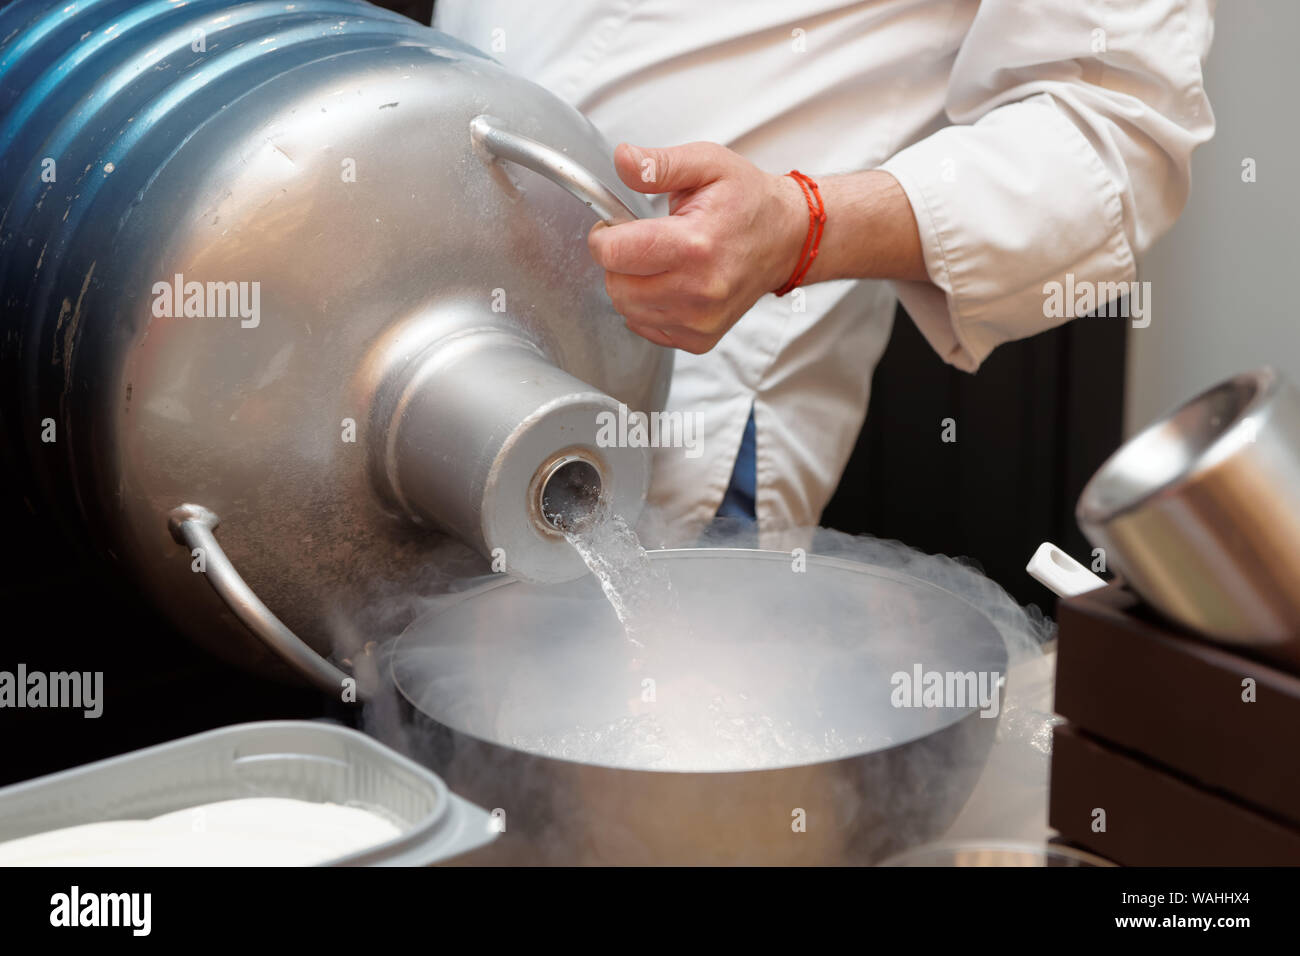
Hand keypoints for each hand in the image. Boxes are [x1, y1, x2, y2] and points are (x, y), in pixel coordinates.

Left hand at [588, 142, 808, 353]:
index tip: (614, 226)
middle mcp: (699, 289)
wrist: (787, 239)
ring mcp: (700, 319)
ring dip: (632, 285)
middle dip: (617, 262)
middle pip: (616, 286)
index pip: (614, 253)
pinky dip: (648, 306)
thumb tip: (622, 160)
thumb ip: (659, 165)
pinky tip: (670, 283)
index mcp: (695, 244)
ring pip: (627, 310)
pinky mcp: (700, 338)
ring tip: (660, 261)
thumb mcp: (707, 164)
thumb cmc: (748, 200)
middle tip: (641, 242)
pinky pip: (646, 328)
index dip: (603, 236)